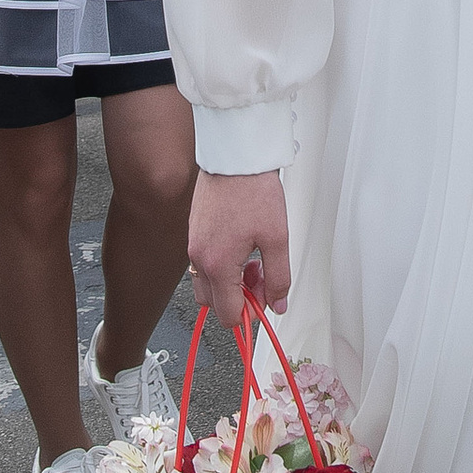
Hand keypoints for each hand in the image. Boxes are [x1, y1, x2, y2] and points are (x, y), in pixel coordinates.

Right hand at [188, 168, 290, 313]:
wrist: (235, 157)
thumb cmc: (253, 190)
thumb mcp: (277, 238)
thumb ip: (279, 277)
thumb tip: (278, 302)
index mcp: (218, 265)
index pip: (229, 314)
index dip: (251, 315)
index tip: (266, 303)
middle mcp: (199, 258)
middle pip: (214, 304)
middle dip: (240, 299)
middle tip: (262, 279)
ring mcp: (194, 245)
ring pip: (207, 285)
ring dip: (230, 284)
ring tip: (253, 263)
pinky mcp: (195, 233)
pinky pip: (204, 264)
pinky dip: (222, 267)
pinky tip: (242, 248)